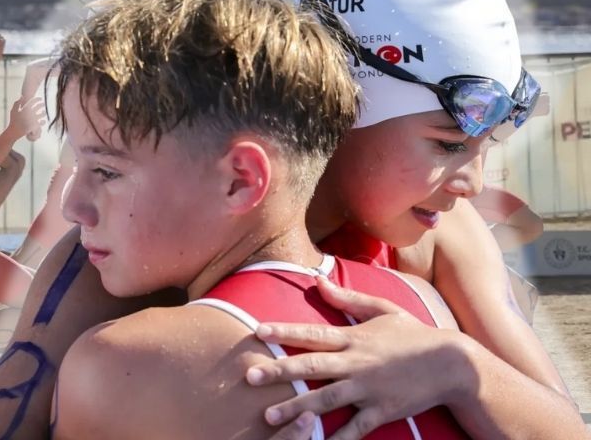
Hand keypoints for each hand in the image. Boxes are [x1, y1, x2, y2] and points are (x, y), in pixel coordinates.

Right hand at [8, 96, 44, 140]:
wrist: (14, 131)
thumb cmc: (13, 121)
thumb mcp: (13, 111)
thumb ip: (17, 103)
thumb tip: (22, 96)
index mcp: (24, 109)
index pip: (33, 101)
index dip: (38, 99)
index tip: (40, 99)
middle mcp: (29, 113)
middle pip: (38, 107)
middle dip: (42, 104)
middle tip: (43, 104)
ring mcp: (32, 120)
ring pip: (42, 114)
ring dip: (43, 113)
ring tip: (44, 112)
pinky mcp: (34, 126)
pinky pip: (42, 122)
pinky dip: (43, 121)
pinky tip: (43, 121)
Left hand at [246, 275, 465, 439]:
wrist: (454, 365)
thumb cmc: (415, 335)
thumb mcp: (383, 310)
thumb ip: (347, 299)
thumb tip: (317, 280)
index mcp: (354, 338)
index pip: (313, 334)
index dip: (284, 331)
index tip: (258, 331)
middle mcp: (357, 363)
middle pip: (312, 367)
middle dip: (279, 372)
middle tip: (250, 377)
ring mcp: (369, 389)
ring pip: (326, 400)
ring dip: (296, 409)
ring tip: (270, 417)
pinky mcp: (383, 411)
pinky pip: (355, 429)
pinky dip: (336, 439)